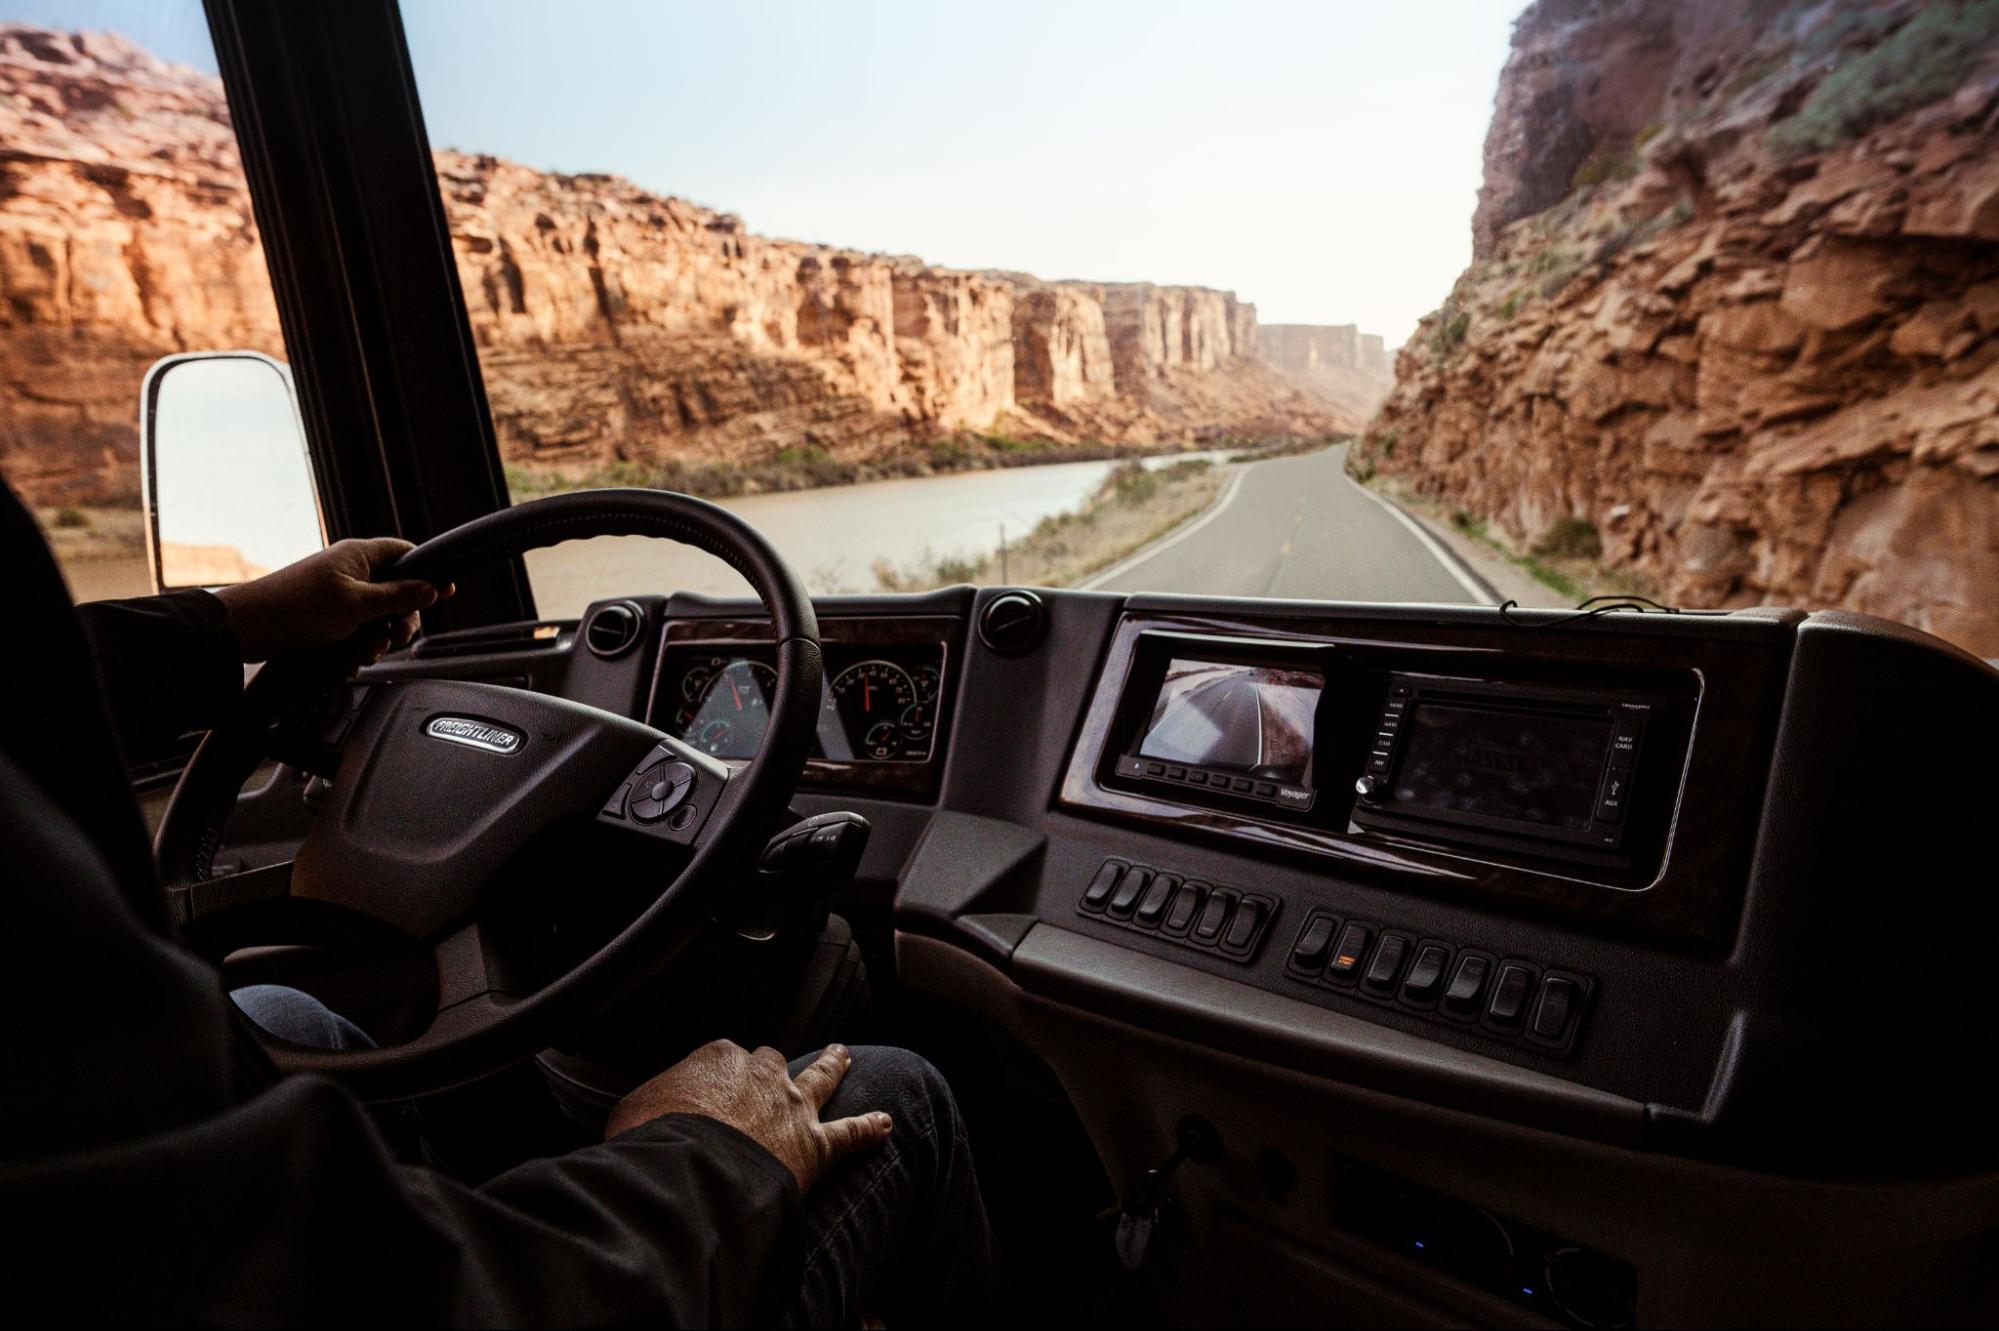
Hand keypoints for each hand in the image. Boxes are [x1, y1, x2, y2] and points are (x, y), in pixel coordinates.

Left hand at [213, 538, 450, 668]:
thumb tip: (431, 588)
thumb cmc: (297, 608)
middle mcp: (351, 570)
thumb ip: (398, 596)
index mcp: (360, 555)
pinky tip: (350, 660)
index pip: (406, 552)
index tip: (443, 592)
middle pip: (396, 590)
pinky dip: (356, 645)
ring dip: (376, 638)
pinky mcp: (325, 613)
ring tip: (365, 653)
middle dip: (399, 619)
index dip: (427, 572)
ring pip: (376, 614)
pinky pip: (354, 628)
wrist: (248, 628)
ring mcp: (338, 592)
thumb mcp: (357, 604)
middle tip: (396, 636)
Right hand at [605, 1040, 891, 1191]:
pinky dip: (867, 1128)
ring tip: (844, 1057)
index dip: (713, 1080)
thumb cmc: (654, 1142)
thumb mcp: (630, 1113)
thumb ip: (643, 1109)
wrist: (693, 1174)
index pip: (719, 1061)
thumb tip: (636, 1122)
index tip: (703, 1096)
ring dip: (833, 1066)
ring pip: (819, 1078)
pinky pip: (849, 1134)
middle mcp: (761, 1074)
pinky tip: (885, 1124)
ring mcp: (792, 1107)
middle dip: (768, 1067)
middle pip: (769, 1062)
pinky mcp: (815, 1145)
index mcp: (716, 1059)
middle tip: (768, 1070)